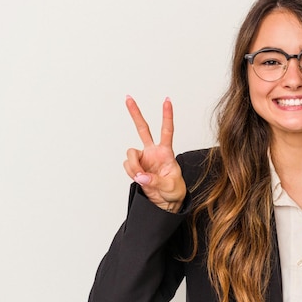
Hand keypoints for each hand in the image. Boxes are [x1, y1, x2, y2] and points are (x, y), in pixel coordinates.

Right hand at [123, 95, 185, 211]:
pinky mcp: (135, 167)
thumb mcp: (170, 187)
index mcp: (166, 153)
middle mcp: (153, 152)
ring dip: (133, 166)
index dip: (167, 115)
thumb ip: (155, 181)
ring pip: (130, 154)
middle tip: (128, 98)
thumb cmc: (174, 191)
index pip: (167, 131)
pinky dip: (131, 172)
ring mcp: (143, 158)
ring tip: (141, 177)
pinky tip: (139, 178)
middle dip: (135, 113)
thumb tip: (141, 176)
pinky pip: (127, 166)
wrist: (166, 202)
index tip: (167, 101)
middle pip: (142, 129)